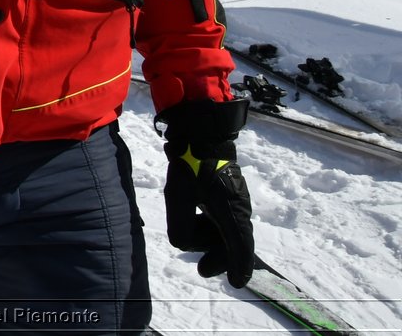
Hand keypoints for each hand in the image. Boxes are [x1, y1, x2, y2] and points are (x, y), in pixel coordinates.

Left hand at [159, 98, 254, 287]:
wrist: (202, 135)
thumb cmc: (190, 164)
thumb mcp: (178, 196)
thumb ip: (180, 225)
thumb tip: (183, 244)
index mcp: (231, 212)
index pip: (240, 248)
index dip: (237, 267)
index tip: (236, 283)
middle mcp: (239, 209)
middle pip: (235, 244)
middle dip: (220, 259)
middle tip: (202, 271)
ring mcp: (237, 201)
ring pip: (229, 232)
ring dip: (211, 239)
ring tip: (191, 232)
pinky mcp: (230, 194)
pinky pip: (225, 219)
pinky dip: (212, 227)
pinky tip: (197, 219)